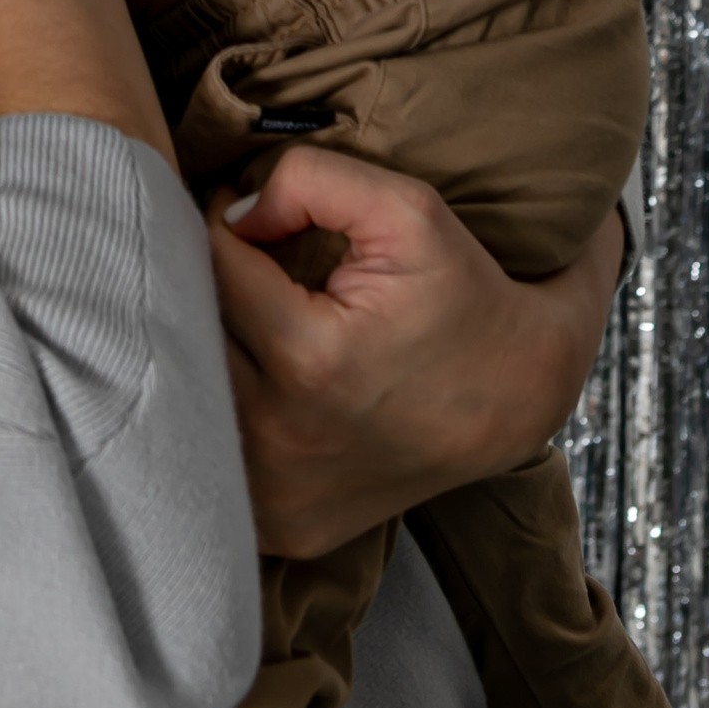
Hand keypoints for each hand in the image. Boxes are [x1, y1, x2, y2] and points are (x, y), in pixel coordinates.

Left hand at [209, 146, 620, 558]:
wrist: (522, 399)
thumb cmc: (465, 293)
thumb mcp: (409, 210)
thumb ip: (307, 180)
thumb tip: (231, 214)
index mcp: (309, 360)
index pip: (210, 264)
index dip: (229, 226)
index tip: (264, 225)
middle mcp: (280, 439)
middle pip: (186, 333)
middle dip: (206, 288)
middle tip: (250, 270)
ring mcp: (277, 495)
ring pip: (189, 395)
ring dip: (206, 349)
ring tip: (258, 323)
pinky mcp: (281, 527)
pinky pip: (215, 457)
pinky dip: (222, 417)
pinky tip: (263, 385)